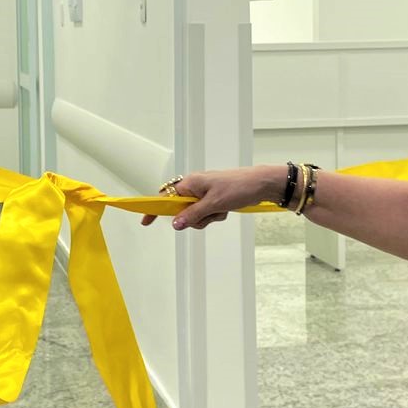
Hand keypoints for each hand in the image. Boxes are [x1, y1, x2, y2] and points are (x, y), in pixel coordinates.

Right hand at [139, 165, 282, 229]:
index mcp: (190, 183)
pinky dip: (215, 215)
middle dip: (194, 218)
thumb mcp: (214, 204)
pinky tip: (226, 209)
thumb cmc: (238, 187)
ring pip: (195, 215)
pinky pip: (207, 214)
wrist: (260, 184)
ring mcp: (204, 194)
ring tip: (221, 210)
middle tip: (208, 216)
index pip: (165, 197)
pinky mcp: (213, 199)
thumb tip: (175, 224)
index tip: (146, 221)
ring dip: (207, 218)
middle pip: (181, 210)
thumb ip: (193, 214)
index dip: (155, 209)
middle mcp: (194, 187)